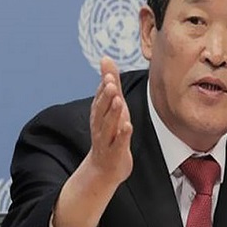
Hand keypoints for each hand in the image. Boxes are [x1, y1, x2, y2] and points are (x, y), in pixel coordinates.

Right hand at [88, 56, 132, 184]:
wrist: (104, 168)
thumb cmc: (110, 133)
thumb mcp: (112, 106)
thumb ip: (110, 83)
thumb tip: (105, 58)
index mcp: (99, 113)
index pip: (101, 97)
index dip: (105, 86)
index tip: (109, 74)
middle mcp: (100, 125)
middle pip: (102, 109)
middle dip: (106, 97)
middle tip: (111, 84)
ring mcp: (107, 139)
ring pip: (108, 125)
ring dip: (113, 113)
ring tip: (119, 100)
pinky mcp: (115, 153)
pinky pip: (118, 143)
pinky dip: (122, 135)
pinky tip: (127, 126)